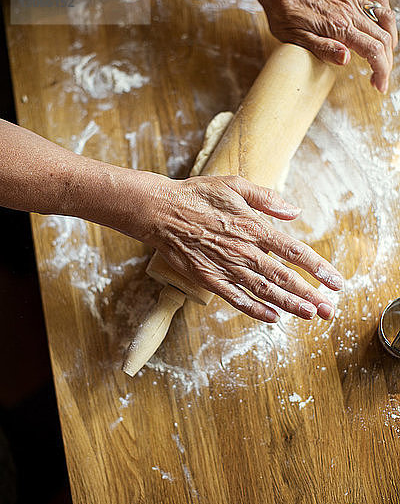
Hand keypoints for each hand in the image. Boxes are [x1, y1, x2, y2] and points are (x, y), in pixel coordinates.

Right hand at [145, 175, 342, 322]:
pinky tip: (272, 319)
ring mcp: (226, 267)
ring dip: (289, 305)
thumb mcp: (235, 184)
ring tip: (310, 315)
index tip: (336, 281)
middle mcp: (244, 251)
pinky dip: (255, 310)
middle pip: (284, 277)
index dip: (317, 268)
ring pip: (264, 291)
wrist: (159, 210)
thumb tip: (295, 211)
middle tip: (329, 310)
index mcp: (253, 227)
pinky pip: (236, 299)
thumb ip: (267, 198)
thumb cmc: (197, 194)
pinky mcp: (209, 279)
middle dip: (310, 295)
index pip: (294, 250)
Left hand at [262, 0, 397, 92]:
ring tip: (382, 58)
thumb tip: (346, 59)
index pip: (373, 50)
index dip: (381, 70)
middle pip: (382, 39)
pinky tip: (381, 30)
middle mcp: (350, 10)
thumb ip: (324, 50)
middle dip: (386, 62)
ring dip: (390, 42)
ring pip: (386, 20)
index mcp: (338, 26)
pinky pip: (379, 0)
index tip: (380, 85)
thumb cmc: (285, 16)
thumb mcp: (297, 40)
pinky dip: (386, 17)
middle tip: (379, 78)